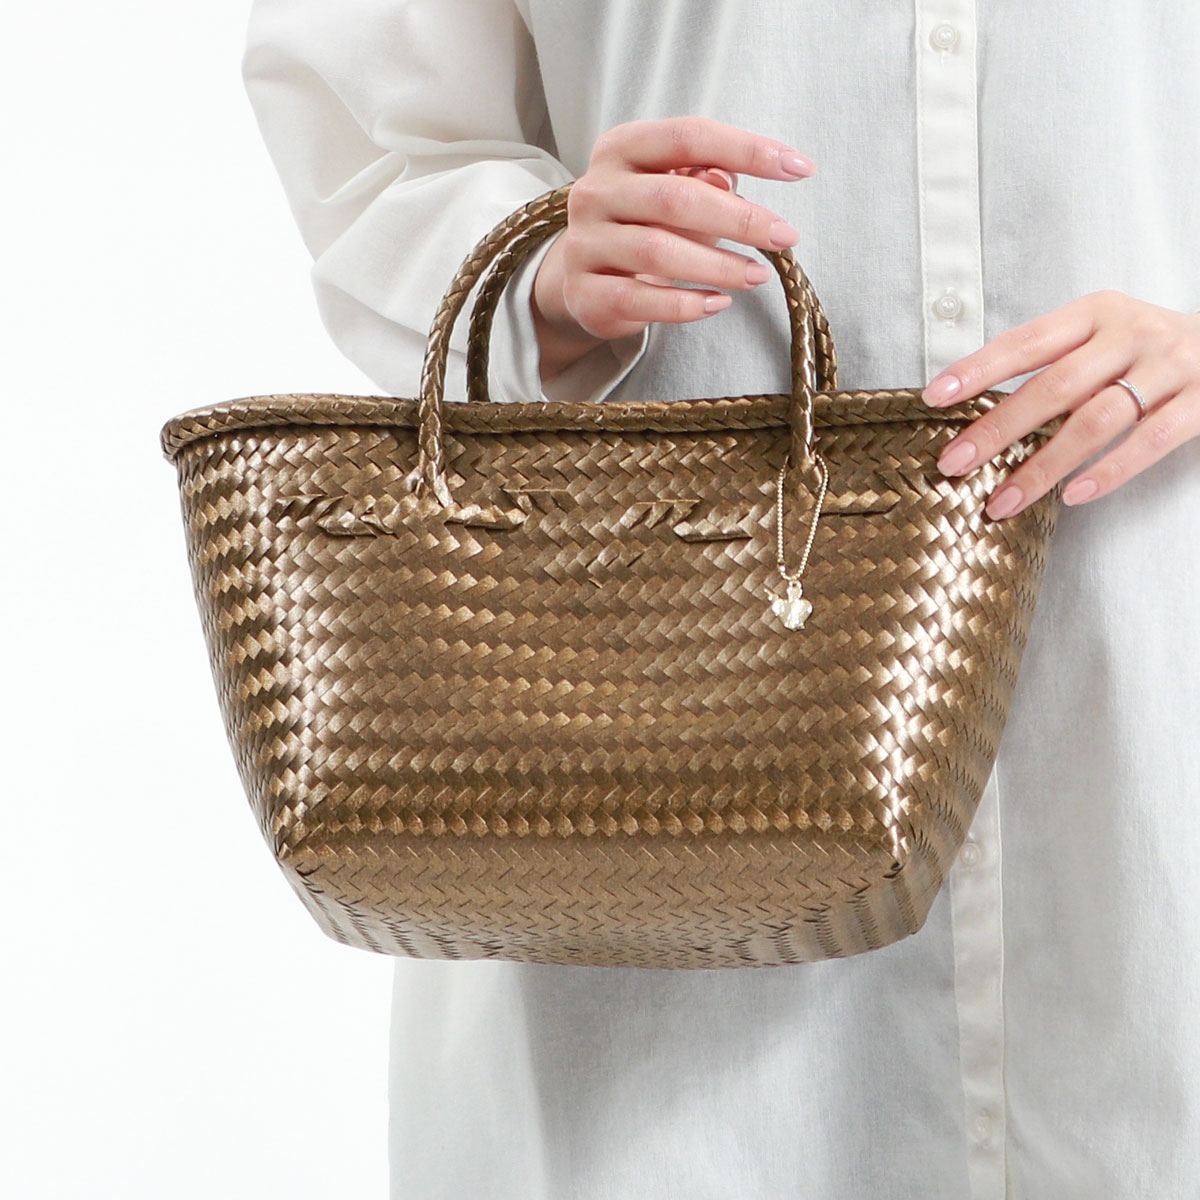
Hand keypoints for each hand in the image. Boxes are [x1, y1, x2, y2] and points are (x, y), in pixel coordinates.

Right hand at [530, 116, 816, 382]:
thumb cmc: (642, 222)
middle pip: (674, 197)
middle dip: (739, 217)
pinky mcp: (584, 293)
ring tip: (758, 276)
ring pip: (657, 250)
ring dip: (718, 265)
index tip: (801, 169)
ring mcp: (585, 243)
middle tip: (786, 236)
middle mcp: (594, 191)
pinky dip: (685, 304)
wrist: (583, 274)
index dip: (747, 149)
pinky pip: (640, 300)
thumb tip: (730, 181)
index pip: (688, 137)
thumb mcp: (673, 189)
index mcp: (620, 149)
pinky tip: (719, 303)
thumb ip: (705, 179)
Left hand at [920, 290, 1199, 518]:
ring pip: (1096, 420)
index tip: (936, 396)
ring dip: (1043, 466)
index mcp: (1096, 313)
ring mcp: (1168, 368)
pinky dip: (1109, 471)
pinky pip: (1150, 440)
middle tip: (955, 462)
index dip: (978, 369)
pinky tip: (1072, 496)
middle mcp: (1130, 335)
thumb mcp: (1102, 336)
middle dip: (998, 428)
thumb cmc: (1148, 347)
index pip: (1026, 342)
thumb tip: (979, 409)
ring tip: (1002, 500)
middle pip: (1054, 386)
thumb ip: (1054, 363)